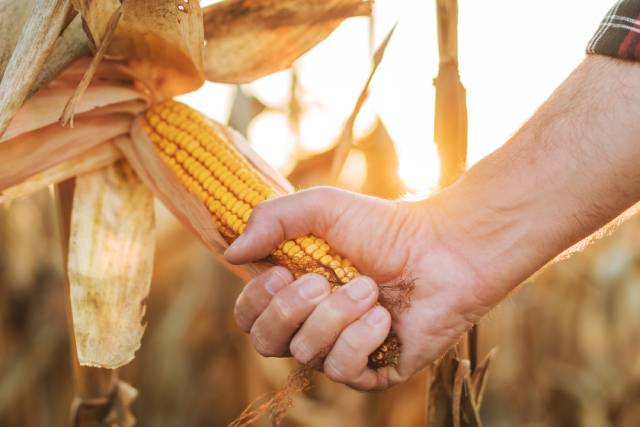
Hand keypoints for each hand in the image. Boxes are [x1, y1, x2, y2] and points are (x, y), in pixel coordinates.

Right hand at [225, 186, 492, 389]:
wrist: (444, 248)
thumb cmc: (385, 225)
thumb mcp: (321, 207)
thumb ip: (272, 219)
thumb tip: (231, 253)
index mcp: (296, 290)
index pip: (249, 315)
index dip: (256, 300)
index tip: (282, 271)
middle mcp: (313, 324)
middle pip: (265, 343)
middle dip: (289, 311)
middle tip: (322, 282)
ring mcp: (342, 349)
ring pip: (307, 354)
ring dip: (337, 315)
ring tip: (371, 288)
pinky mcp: (374, 370)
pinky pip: (344, 371)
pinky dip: (361, 338)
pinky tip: (385, 318)